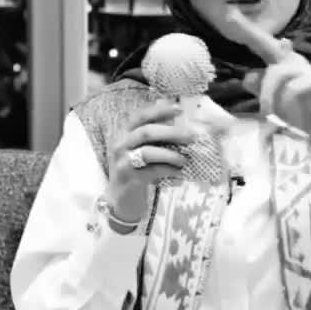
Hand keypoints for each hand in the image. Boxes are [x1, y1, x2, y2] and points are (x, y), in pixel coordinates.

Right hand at [106, 100, 197, 222]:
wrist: (120, 199)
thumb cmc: (136, 171)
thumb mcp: (140, 151)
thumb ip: (155, 139)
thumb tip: (182, 129)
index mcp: (124, 133)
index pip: (141, 116)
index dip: (160, 110)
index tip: (179, 110)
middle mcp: (120, 144)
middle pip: (146, 132)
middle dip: (171, 132)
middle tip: (191, 137)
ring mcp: (122, 162)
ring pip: (148, 152)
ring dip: (170, 154)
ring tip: (185, 159)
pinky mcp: (129, 178)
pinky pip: (152, 171)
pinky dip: (169, 171)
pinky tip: (180, 174)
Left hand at [225, 8, 310, 152]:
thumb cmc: (299, 113)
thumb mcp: (275, 101)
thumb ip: (261, 89)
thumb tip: (248, 76)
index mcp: (283, 64)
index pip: (262, 45)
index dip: (247, 31)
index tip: (229, 15)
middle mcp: (294, 61)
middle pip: (270, 45)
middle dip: (251, 33)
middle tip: (230, 18)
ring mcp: (307, 70)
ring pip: (278, 72)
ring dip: (268, 93)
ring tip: (266, 111)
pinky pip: (294, 86)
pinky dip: (286, 99)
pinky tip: (285, 112)